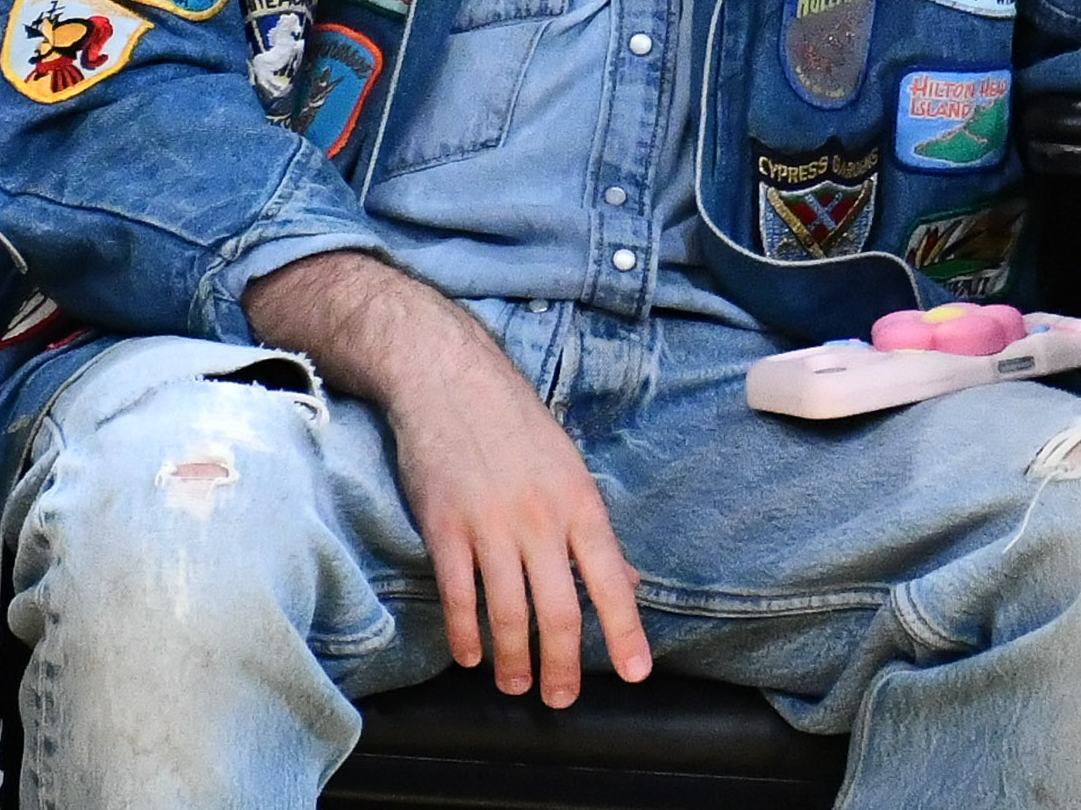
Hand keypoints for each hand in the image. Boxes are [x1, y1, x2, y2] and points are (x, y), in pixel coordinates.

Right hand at [244, 254, 650, 705]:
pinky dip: (465, 634)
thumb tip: (629, 583)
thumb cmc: (516, 426)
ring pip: (508, 612)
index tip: (635, 673)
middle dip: (562, 665)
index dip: (624, 631)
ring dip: (514, 660)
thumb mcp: (570, 469)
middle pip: (558, 610)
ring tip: (517, 685)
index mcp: (580, 503)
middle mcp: (541, 519)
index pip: (611, 580)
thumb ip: (593, 530)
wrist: (451, 381)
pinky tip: (470, 656)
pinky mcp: (445, 527)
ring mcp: (491, 525)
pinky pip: (458, 595)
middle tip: (560, 699)